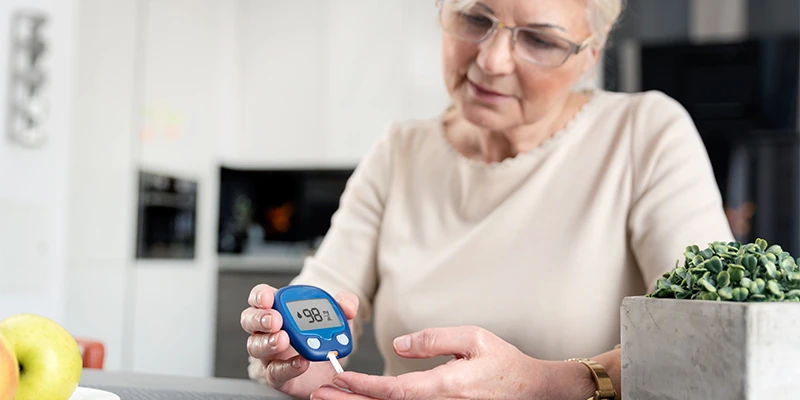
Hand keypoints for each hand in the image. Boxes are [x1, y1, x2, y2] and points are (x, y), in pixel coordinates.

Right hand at [241, 284, 359, 398]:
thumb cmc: (323, 334)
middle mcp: (267, 330)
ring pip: (255, 346)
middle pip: (249, 320)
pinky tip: (301, 362)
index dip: (260, 296)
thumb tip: (347, 306)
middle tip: (276, 320)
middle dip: (261, 318)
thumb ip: (345, 304)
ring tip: (284, 340)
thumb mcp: (337, 315)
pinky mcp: (276, 375)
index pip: (259, 297)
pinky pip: (274, 372)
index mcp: (278, 308)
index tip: (269, 297)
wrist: (327, 365)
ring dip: (268, 342)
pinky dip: (287, 367)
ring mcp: (268, 353)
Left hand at [310, 326, 547, 399]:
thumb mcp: (474, 339)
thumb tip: (400, 345)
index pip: (395, 390)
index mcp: (445, 387)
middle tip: (320, 395)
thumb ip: (435, 339)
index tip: (339, 379)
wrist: (531, 392)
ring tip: (332, 398)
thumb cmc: (505, 365)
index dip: (364, 386)